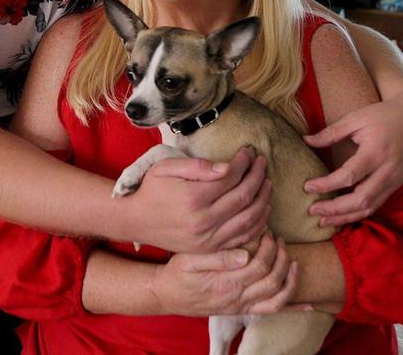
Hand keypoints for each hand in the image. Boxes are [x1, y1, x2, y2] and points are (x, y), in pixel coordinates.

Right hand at [125, 148, 270, 253]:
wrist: (136, 221)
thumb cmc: (152, 189)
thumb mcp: (165, 168)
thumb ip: (196, 166)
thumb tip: (227, 167)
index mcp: (193, 197)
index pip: (231, 177)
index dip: (244, 163)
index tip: (248, 152)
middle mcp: (203, 221)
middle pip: (244, 197)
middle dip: (257, 177)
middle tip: (262, 163)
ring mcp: (208, 238)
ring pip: (249, 219)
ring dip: (263, 199)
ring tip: (266, 183)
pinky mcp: (210, 249)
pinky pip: (243, 237)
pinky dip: (258, 223)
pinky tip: (262, 208)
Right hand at [151, 233, 300, 316]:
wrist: (166, 295)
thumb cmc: (176, 273)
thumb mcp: (189, 260)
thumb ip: (217, 258)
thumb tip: (245, 254)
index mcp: (225, 283)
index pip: (259, 265)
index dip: (269, 248)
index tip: (268, 233)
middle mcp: (237, 298)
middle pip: (272, 281)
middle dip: (282, 258)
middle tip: (280, 240)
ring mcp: (241, 307)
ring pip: (277, 299)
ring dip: (291, 280)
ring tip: (294, 261)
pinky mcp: (242, 310)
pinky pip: (272, 312)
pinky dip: (293, 307)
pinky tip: (310, 304)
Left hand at [303, 97, 402, 225]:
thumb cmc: (382, 116)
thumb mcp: (355, 118)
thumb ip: (331, 132)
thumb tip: (306, 140)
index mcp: (376, 152)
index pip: (349, 176)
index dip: (326, 184)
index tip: (307, 186)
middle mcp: (387, 170)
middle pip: (361, 199)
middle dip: (335, 209)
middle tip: (312, 210)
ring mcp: (394, 180)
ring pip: (370, 207)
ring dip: (346, 217)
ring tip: (323, 221)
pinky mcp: (395, 185)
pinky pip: (377, 204)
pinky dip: (359, 213)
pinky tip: (342, 216)